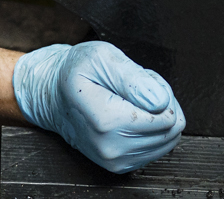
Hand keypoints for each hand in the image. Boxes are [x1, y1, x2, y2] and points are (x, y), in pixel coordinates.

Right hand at [10, 41, 184, 172]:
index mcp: (105, 120)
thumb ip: (133, 78)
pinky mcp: (119, 166)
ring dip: (157, 117)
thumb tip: (160, 101)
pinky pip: (157, 150)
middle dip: (162, 103)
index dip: (161, 91)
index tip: (141, 79)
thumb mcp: (101, 57)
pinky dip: (150, 130)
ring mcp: (114, 160)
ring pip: (167, 141)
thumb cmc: (76, 72)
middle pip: (169, 130)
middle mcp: (110, 147)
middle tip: (137, 86)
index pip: (165, 117)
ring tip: (132, 99)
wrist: (54, 96)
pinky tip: (131, 114)